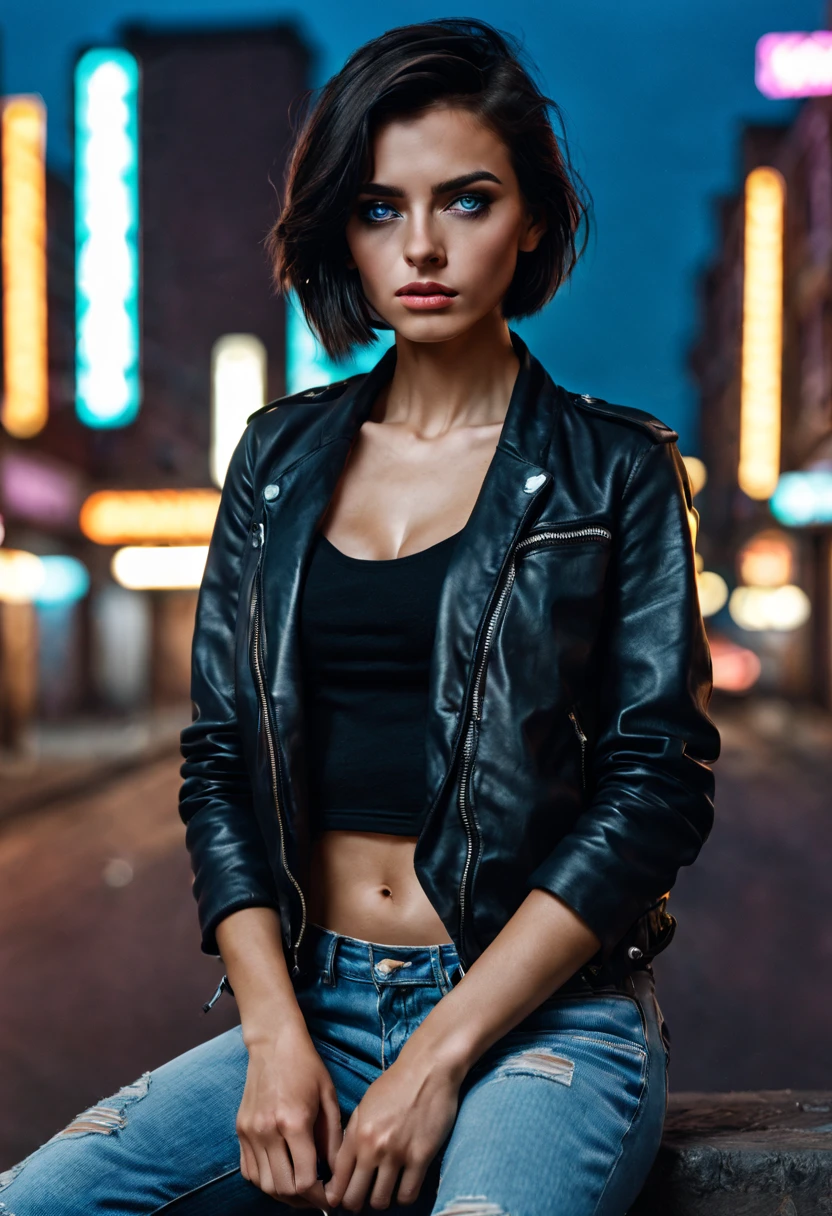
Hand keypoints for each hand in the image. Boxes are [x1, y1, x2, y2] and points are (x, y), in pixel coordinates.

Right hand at [236, 1030, 341, 1208]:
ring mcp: (250, 1131)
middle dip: (303, 1200)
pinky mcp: (240, 1130)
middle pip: (283, 1188)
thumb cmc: (306, 1066)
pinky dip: (265, 1181)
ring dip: (284, 1194)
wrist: (273, 1042)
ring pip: (264, 1184)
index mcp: (294, 1122)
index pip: (305, 1179)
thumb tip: (336, 1174)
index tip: (331, 1197)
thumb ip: (334, 1139)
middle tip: (318, 1197)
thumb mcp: (329, 1098)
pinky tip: (281, 1174)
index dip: (320, 1196)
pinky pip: (249, 1171)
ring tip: (301, 1189)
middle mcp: (268, 1130)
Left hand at [325, 1046, 460, 1210]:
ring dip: (380, 1200)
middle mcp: (374, 1147)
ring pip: (381, 1201)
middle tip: (361, 1199)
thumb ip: (352, 1135)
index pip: (338, 1180)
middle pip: (355, 1197)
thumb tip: (343, 1165)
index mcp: (357, 1133)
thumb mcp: (365, 1105)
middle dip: (355, 1203)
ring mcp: (398, 1154)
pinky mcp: (421, 1157)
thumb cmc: (395, 1084)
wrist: (427, 1069)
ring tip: (383, 1191)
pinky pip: (408, 1194)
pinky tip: (403, 1187)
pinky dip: (403, 1197)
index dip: (336, 1196)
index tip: (339, 1199)